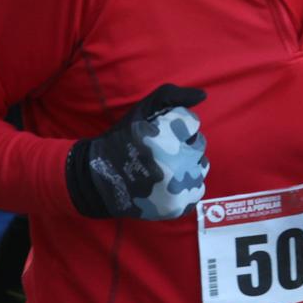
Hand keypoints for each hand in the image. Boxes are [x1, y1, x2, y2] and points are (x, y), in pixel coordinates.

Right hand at [64, 84, 208, 219]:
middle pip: (198, 145)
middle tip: (162, 148)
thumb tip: (203, 95)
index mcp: (164, 137)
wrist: (100, 179)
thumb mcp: (143, 108)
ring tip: (167, 164)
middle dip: (183, 142)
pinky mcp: (177, 207)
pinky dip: (188, 185)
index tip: (161, 131)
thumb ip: (173, 95)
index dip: (176, 124)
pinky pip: (197, 190)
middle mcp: (174, 164)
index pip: (192, 123)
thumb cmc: (122, 138)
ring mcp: (177, 189)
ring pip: (201, 167)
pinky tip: (170, 181)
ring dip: (189, 163)